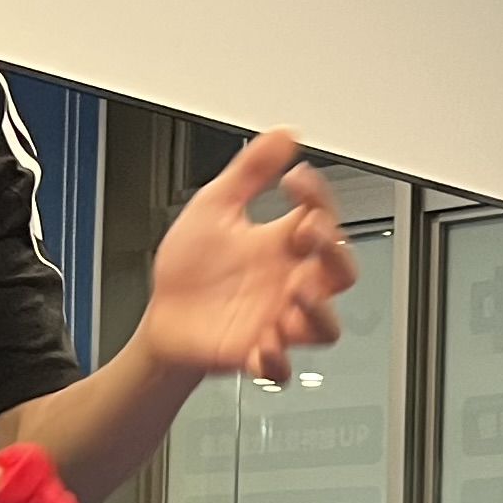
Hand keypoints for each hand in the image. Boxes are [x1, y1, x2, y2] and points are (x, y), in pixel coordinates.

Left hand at [130, 128, 357, 381]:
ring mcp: (276, 320)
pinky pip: (280, 366)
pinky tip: (261, 345)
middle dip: (333, 252)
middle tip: (309, 234)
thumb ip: (249, 171)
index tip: (296, 179)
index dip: (317, 196)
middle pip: (340, 272)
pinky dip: (275, 361)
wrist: (162, 317)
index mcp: (281, 245)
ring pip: (324, 325)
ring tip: (297, 295)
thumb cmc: (192, 268)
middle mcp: (287, 283)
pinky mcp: (255, 353)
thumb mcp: (214, 206)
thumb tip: (282, 135)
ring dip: (318, 311)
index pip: (320, 217)